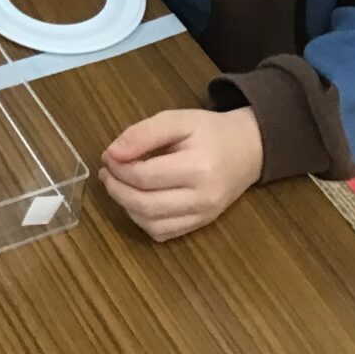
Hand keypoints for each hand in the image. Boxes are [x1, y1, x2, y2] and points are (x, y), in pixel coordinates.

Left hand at [98, 107, 262, 241]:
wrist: (248, 149)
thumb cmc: (210, 131)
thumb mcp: (177, 120)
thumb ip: (143, 133)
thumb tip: (112, 153)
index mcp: (198, 168)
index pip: (145, 177)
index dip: (119, 168)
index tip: (108, 156)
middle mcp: (203, 199)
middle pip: (146, 205)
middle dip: (117, 190)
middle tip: (106, 173)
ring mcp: (204, 216)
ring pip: (152, 224)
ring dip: (127, 207)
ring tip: (118, 185)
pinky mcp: (202, 225)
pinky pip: (164, 233)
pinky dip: (143, 220)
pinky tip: (137, 200)